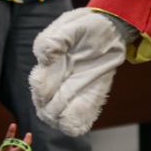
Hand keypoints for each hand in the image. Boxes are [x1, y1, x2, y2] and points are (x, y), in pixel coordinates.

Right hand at [29, 9, 128, 135]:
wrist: (111, 30)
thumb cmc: (89, 26)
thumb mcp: (71, 25)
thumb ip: (56, 40)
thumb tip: (45, 59)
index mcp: (49, 64)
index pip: (38, 84)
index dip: (43, 89)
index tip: (53, 87)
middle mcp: (58, 81)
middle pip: (44, 107)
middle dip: (51, 109)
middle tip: (65, 101)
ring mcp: (73, 92)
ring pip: (57, 119)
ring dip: (61, 119)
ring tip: (71, 114)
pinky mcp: (89, 98)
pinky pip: (78, 120)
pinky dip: (76, 124)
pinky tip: (79, 123)